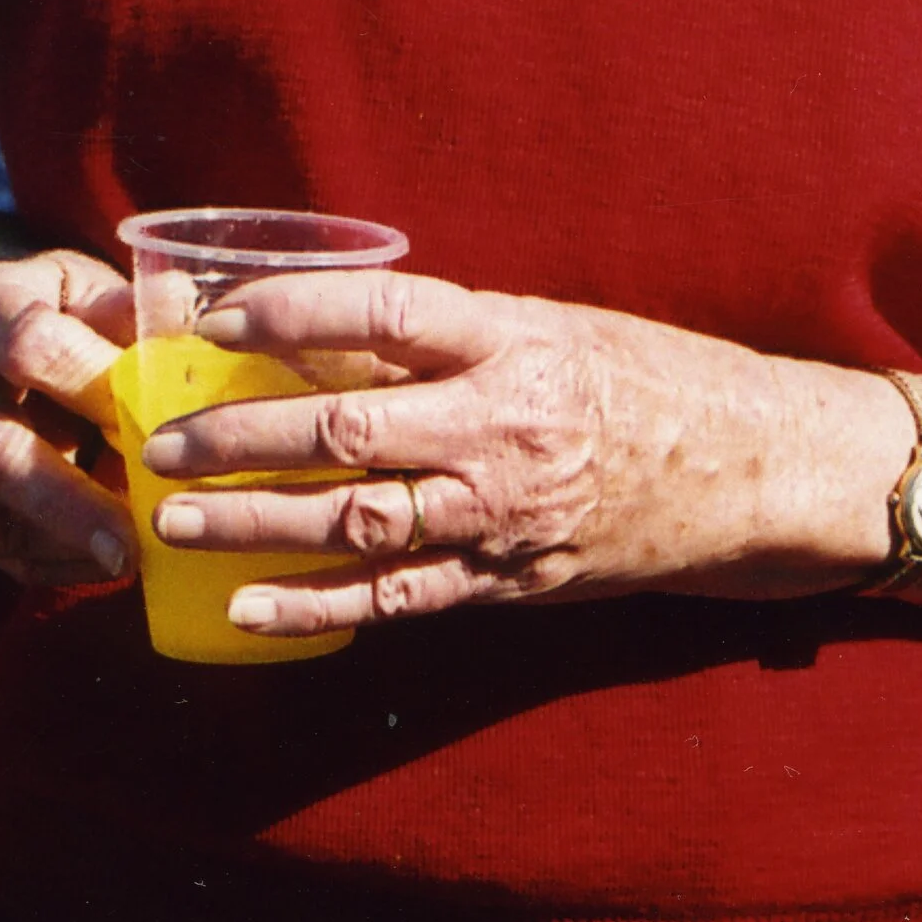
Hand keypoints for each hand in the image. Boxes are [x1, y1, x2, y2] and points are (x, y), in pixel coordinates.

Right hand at [0, 219, 138, 591]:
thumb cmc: (48, 305)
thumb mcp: (85, 286)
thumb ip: (130, 310)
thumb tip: (190, 317)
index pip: (29, 346)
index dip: (94, 388)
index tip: (158, 425)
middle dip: (67, 505)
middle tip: (129, 546)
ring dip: (68, 543)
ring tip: (135, 552)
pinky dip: (55, 560)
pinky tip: (103, 560)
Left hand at [132, 269, 905, 640]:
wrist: (760, 470)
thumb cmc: (652, 378)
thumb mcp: (557, 326)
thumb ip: (452, 333)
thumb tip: (327, 328)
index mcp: (515, 340)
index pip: (382, 314)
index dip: (290, 310)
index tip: (216, 313)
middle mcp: (504, 426)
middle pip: (347, 429)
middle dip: (241, 437)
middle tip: (162, 440)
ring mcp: (505, 512)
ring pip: (357, 522)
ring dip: (254, 527)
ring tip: (172, 523)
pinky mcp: (509, 580)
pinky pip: (397, 601)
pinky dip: (314, 609)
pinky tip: (243, 612)